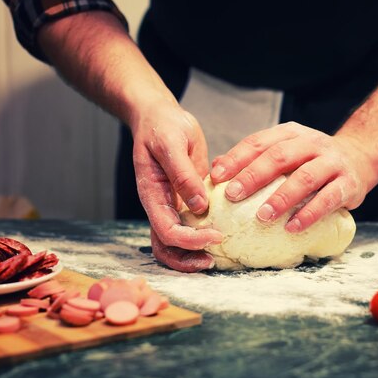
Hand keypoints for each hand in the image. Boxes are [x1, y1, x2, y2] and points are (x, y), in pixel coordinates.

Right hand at [130, 105, 221, 271]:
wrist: (161, 117)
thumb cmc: (162, 126)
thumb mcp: (171, 144)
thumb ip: (183, 175)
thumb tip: (199, 207)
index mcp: (152, 195)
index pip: (167, 231)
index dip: (190, 241)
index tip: (216, 236)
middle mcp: (161, 206)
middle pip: (167, 247)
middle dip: (187, 259)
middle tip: (214, 260)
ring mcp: (173, 205)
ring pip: (177, 243)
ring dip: (194, 254)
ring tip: (218, 257)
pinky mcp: (187, 200)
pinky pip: (192, 226)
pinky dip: (203, 235)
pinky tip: (225, 233)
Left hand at [209, 122, 370, 232]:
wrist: (360, 157)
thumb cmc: (312, 160)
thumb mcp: (285, 151)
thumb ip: (254, 158)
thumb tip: (216, 168)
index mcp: (290, 134)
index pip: (259, 142)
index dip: (236, 158)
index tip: (217, 176)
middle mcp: (311, 143)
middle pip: (279, 156)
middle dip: (253, 175)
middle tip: (233, 195)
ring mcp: (331, 162)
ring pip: (305, 177)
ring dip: (281, 198)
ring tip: (262, 216)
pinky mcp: (348, 184)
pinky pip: (328, 199)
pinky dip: (309, 214)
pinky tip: (292, 228)